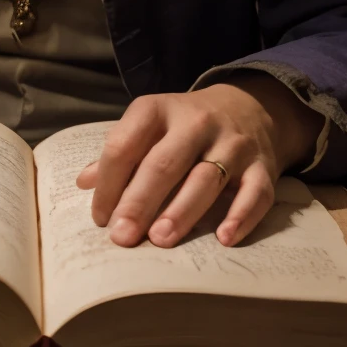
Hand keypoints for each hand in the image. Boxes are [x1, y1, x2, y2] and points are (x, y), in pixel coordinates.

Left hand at [76, 75, 322, 248]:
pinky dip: (241, 216)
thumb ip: (121, 153)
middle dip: (140, 201)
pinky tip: (223, 238)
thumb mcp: (150, 126)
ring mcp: (232, 143)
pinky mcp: (262, 166)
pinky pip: (254, 193)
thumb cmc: (185, 126)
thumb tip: (83, 182)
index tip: (100, 218)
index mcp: (158, 110)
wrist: (249, 107)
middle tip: (122, 236)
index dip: (109, 183)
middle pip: (164, 163)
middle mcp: (196, 122)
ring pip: (206, 179)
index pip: (125, 145)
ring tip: (160, 239)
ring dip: (181, 211)